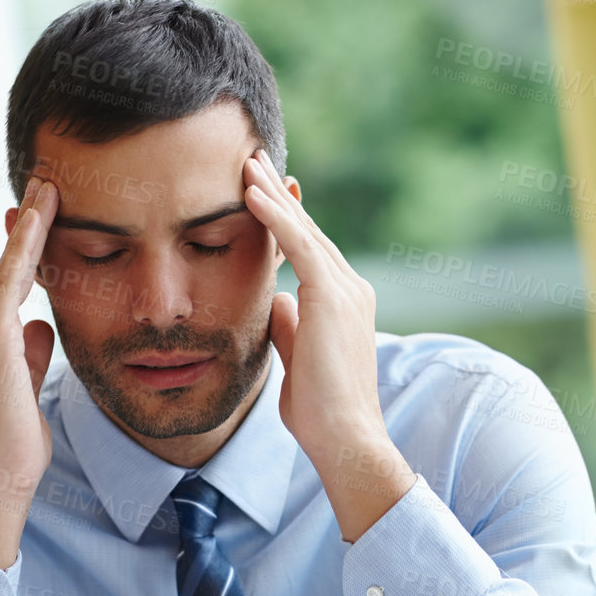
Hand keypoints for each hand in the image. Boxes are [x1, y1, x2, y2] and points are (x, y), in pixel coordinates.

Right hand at [0, 176, 58, 567]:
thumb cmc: (13, 444)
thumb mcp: (28, 388)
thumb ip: (31, 355)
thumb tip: (41, 326)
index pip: (7, 287)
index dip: (24, 251)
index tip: (40, 217)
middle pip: (5, 269)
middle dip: (25, 228)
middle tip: (46, 186)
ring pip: (6, 268)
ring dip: (28, 227)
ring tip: (49, 189)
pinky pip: (8, 280)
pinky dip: (24, 247)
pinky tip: (40, 219)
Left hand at [243, 150, 413, 541]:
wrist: (345, 437)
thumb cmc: (320, 413)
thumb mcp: (298, 359)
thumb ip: (291, 326)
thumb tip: (276, 300)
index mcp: (344, 303)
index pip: (308, 249)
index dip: (282, 219)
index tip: (257, 192)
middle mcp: (350, 288)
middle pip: (307, 229)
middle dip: (278, 193)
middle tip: (251, 158)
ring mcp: (345, 289)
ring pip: (303, 229)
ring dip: (272, 193)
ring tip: (244, 162)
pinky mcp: (331, 297)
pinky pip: (299, 245)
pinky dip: (273, 216)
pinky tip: (249, 193)